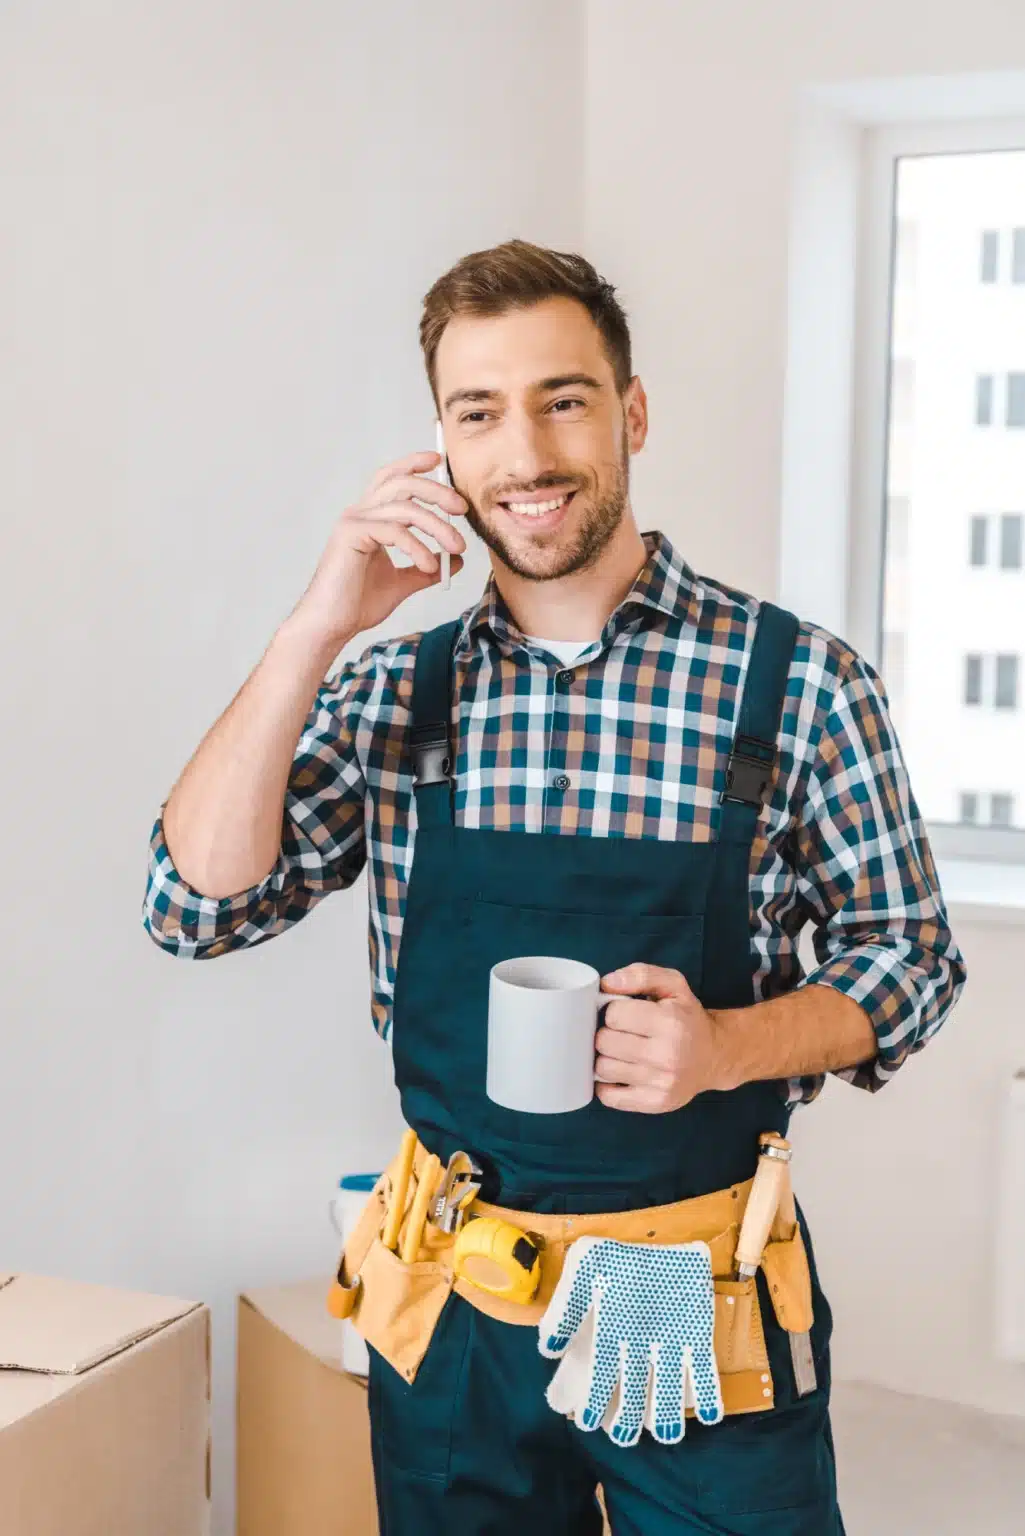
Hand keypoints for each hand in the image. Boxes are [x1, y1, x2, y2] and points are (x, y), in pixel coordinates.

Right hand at [284, 450, 468, 646]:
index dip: (413, 464)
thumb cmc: (358, 604)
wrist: (332, 625)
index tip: (438, 461)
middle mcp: (359, 514)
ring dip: (437, 526)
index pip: (391, 479)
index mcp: (369, 518)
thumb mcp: (402, 583)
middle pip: (402, 484)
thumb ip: (426, 568)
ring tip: (456, 547)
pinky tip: (430, 565)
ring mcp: (353, 522)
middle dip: (437, 491)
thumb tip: (455, 559)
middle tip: (462, 508)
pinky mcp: (350, 535)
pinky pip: (394, 531)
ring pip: (404, 508)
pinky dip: (418, 547)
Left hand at [594, 963, 727, 1112]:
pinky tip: (621, 1072)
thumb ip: (640, 975)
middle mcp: (667, 1055)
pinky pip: (609, 1097)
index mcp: (670, 1021)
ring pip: (602, 1069)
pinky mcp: (655, 1103)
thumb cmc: (688, 1018)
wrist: (715, 1056)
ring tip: (622, 1052)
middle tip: (622, 1033)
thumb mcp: (673, 985)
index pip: (613, 1015)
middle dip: (607, 1034)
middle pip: (604, 1042)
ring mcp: (661, 1083)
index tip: (625, 1014)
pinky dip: (607, 1085)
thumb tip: (606, 984)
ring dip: (606, 1058)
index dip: (614, 1011)